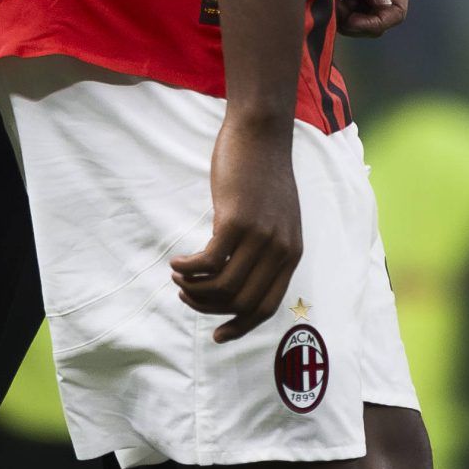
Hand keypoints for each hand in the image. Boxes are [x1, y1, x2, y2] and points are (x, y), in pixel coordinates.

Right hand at [171, 110, 300, 342]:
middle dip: (209, 308)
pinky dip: (188, 269)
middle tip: (187, 295)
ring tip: (180, 279)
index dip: (240, 327)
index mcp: (291, 253)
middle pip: (241, 302)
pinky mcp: (236, 220)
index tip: (217, 334)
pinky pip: (207, 263)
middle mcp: (279, 250)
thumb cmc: (262, 173)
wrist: (261, 134)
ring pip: (223, 288)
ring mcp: (260, 236)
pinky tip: (177, 262)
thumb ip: (265, 247)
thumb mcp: (275, 216)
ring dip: (195, 290)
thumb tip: (237, 278)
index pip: (266, 307)